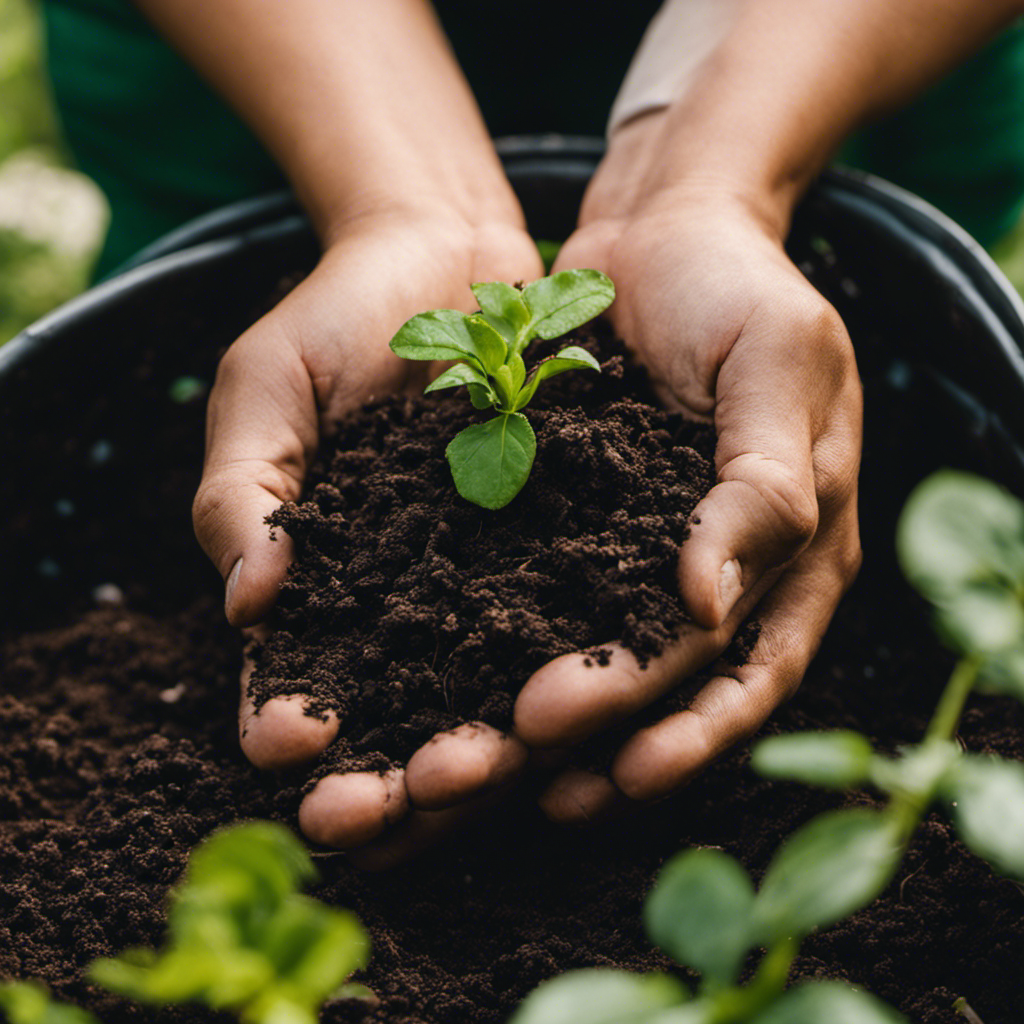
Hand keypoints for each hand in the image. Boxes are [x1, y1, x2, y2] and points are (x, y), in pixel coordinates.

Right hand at [192, 203, 542, 856]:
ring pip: (493, 681)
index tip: (285, 748)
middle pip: (403, 709)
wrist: (448, 250)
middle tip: (390, 807)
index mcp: (328, 581)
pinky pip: (577, 606)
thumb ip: (242, 494)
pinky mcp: (571, 540)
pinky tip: (585, 695)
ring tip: (482, 770)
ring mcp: (497, 576)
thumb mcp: (265, 393)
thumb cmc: (335, 320)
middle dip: (391, 765)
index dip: (287, 719)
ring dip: (486, 735)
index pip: (299, 678)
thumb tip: (247, 606)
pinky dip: (577, 651)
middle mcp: (416, 598)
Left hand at [511, 125, 862, 821]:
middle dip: (595, 736)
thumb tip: (712, 610)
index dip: (691, 730)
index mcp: (794, 552)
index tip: (622, 769)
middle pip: (662, 686)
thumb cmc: (736, 286)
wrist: (661, 231)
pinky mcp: (573, 529)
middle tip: (517, 765)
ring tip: (473, 772)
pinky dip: (497, 646)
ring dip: (540, 724)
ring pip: (598, 661)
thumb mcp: (776, 363)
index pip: (747, 670)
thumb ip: (764, 484)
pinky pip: (538, 599)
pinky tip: (446, 682)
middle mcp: (721, 574)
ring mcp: (642, 556)